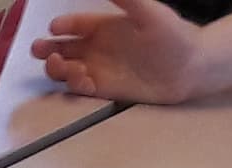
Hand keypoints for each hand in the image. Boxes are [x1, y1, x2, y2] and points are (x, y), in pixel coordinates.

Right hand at [32, 0, 206, 97]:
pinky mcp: (104, 90)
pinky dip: (77, 87)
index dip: (63, 25)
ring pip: (65, 70)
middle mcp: (99, 48)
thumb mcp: (149, 13)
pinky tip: (86, 83)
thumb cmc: (173, 36)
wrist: (190, 69)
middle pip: (62, 48)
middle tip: (40, 51)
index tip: (55, 27)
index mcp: (107, 26)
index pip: (76, 24)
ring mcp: (99, 69)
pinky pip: (80, 89)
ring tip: (70, 69)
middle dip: (47, 50)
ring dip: (60, 69)